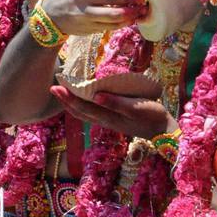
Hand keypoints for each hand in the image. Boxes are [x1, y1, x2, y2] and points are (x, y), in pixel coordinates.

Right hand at [42, 0, 146, 35]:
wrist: (49, 16)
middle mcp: (87, 11)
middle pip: (115, 14)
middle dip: (132, 11)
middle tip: (142, 8)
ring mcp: (88, 24)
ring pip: (114, 24)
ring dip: (128, 20)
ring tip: (138, 14)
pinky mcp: (89, 32)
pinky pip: (108, 28)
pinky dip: (118, 24)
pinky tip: (125, 19)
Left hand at [50, 87, 178, 139]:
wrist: (163, 131)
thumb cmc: (152, 116)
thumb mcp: (136, 108)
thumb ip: (116, 103)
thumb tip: (96, 96)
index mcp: (107, 117)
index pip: (82, 107)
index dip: (68, 98)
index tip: (56, 86)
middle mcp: (104, 120)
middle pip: (79, 112)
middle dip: (65, 100)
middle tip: (53, 87)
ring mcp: (109, 121)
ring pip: (84, 114)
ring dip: (72, 104)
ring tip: (63, 93)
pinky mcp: (114, 119)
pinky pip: (92, 113)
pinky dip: (83, 105)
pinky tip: (84, 99)